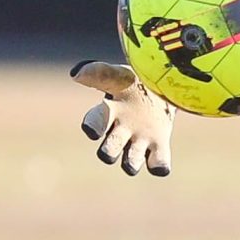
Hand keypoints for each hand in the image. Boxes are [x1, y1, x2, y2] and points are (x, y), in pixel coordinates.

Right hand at [70, 60, 176, 175]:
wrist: (163, 90)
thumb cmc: (135, 83)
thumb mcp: (120, 75)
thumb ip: (100, 73)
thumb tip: (76, 74)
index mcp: (108, 114)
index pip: (94, 123)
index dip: (92, 127)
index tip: (92, 131)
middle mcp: (121, 133)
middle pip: (108, 151)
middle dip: (109, 152)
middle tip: (116, 143)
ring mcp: (140, 142)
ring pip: (130, 162)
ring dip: (131, 162)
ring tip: (138, 149)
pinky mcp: (159, 148)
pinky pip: (157, 164)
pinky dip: (158, 166)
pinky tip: (159, 163)